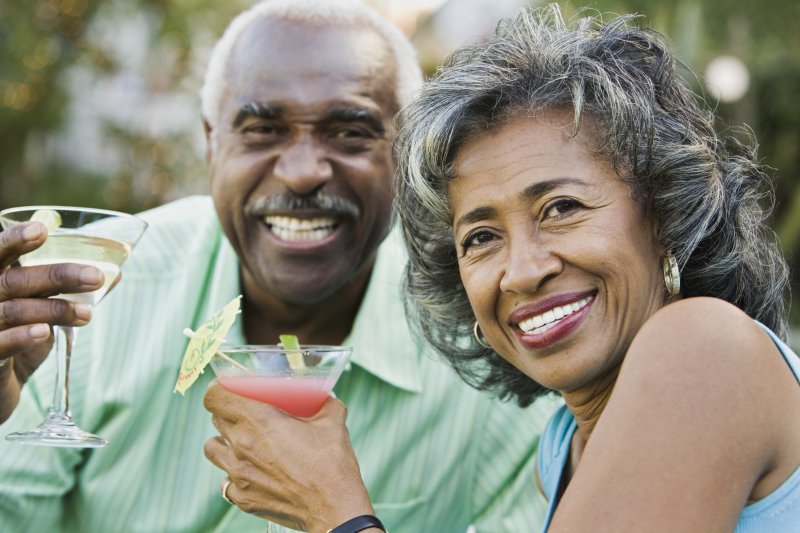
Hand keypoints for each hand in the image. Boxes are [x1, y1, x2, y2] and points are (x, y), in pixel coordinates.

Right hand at [0, 221, 104, 422]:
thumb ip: (69, 291)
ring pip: (12, 310)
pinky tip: (45, 332)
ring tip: (88, 314)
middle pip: (12, 280)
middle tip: (96, 276)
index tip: (43, 229)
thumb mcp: (43, 311)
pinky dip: (22, 336)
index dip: (14, 240)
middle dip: (57, 275)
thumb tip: (116, 274)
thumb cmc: (17, 339)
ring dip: (54, 309)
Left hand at [204, 382, 374, 532]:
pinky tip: (254, 470)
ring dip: (225, 441)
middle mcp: (241, 445)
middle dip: (228, 412)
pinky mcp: (242, 496)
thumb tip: (324, 396)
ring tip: (243, 441)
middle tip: (247, 412)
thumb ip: (326, 403)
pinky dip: (235, 472)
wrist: (334, 509)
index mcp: (259, 421)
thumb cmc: (332, 466)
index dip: (218, 389)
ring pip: (213, 447)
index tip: (226, 388)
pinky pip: (226, 479)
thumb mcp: (333, 422)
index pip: (215, 397)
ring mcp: (238, 473)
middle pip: (216, 418)